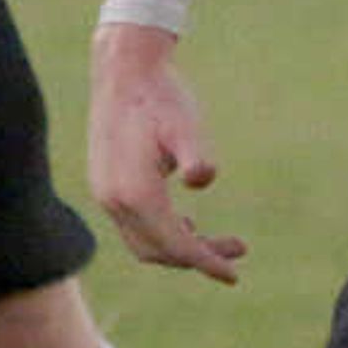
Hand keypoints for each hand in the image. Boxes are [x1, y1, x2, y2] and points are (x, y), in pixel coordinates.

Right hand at [86, 21, 246, 281]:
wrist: (124, 72)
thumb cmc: (161, 97)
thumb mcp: (185, 124)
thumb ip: (194, 154)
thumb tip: (202, 180)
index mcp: (135, 193)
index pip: (175, 245)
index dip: (206, 262)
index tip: (233, 275)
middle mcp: (115, 201)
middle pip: (160, 251)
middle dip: (199, 257)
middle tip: (240, 249)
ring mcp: (107, 195)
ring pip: (145, 243)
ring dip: (182, 247)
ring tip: (223, 241)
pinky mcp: (107, 186)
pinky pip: (135, 228)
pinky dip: (163, 235)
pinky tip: (188, 224)